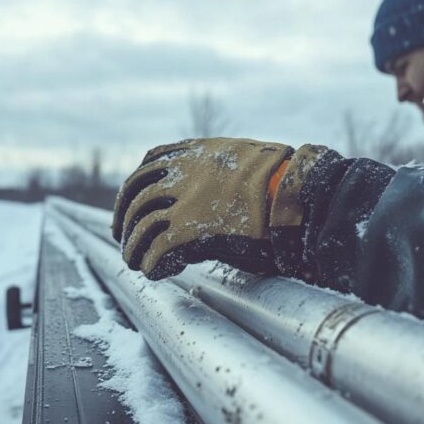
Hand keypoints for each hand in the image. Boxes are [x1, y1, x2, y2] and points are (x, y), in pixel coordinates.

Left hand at [112, 138, 291, 279]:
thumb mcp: (249, 162)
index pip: (152, 161)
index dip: (136, 186)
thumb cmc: (285, 186)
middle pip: (137, 192)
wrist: (300, 198)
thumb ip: (223, 173)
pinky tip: (155, 272)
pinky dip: (151, 263)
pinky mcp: (191, 230)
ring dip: (133, 245)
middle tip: (123, 237)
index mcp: (200, 151)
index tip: (131, 203)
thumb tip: (216, 194)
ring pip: (141, 222)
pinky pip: (157, 248)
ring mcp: (186, 199)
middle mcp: (186, 170)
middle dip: (125, 217)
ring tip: (135, 261)